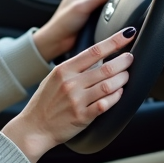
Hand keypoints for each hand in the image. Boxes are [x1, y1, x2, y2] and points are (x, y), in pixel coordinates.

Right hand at [2, 27, 135, 162]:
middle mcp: (71, 83)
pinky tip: (119, 93)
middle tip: (130, 58)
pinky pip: (105, 104)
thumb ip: (74, 68)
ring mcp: (77, 100)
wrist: (33, 128)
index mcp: (64, 70)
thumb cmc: (44, 103)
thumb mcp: (54, 78)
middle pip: (105, 67)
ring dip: (122, 79)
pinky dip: (116, 97)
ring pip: (108, 85)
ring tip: (126, 76)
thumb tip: (98, 57)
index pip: (94, 51)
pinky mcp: (82, 117)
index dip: (114, 41)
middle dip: (123, 61)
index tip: (127, 34)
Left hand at [31, 0, 119, 60]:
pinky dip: (106, 16)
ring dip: (108, 7)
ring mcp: (86, 7)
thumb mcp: (83, 6)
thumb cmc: (63, 22)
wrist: (57, 41)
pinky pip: (101, 14)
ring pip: (103, 3)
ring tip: (114, 10)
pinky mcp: (89, 18)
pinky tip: (109, 18)